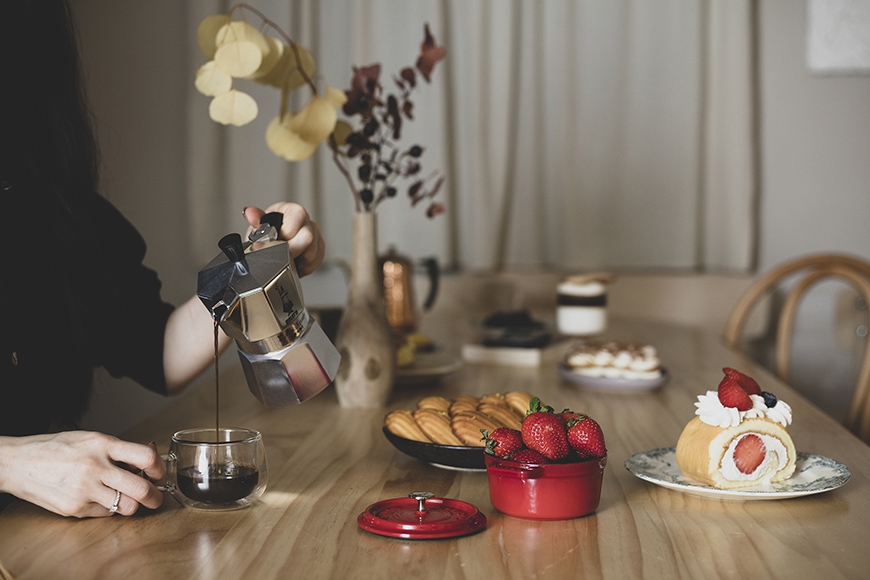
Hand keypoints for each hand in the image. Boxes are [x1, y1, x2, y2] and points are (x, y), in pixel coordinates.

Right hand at [0, 432, 165, 517]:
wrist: (19, 463)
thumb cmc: (57, 448)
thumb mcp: (91, 438)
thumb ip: (119, 449)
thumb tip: (149, 457)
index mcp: (102, 445)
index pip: (145, 457)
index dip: (159, 468)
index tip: (159, 473)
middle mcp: (95, 467)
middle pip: (141, 488)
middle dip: (155, 497)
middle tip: (156, 498)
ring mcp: (84, 490)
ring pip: (126, 507)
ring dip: (133, 505)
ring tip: (129, 499)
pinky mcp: (74, 509)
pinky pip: (105, 513)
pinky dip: (109, 509)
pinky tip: (101, 499)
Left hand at [243, 203, 324, 276]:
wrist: (270, 249)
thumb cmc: (265, 236)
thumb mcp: (257, 229)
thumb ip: (257, 221)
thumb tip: (250, 212)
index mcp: (290, 210)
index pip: (297, 215)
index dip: (287, 231)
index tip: (277, 241)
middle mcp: (305, 220)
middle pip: (308, 236)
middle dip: (291, 250)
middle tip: (279, 255)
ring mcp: (314, 234)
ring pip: (312, 253)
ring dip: (296, 261)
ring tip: (285, 260)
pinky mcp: (319, 248)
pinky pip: (315, 262)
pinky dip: (303, 267)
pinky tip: (294, 264)